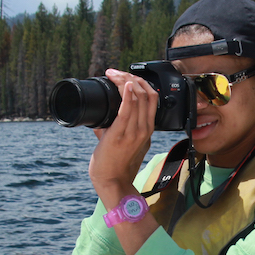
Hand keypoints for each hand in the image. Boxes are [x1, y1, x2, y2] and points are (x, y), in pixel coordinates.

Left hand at [88, 69, 156, 199]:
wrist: (112, 181)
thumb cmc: (116, 164)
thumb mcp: (125, 142)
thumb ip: (117, 127)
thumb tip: (102, 115)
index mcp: (148, 128)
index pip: (153, 97)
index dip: (141, 82)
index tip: (126, 77)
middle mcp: (145, 128)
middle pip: (146, 93)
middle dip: (131, 77)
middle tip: (116, 73)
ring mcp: (134, 131)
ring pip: (138, 97)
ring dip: (125, 81)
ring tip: (114, 75)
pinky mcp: (120, 134)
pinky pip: (127, 109)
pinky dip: (127, 94)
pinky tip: (123, 85)